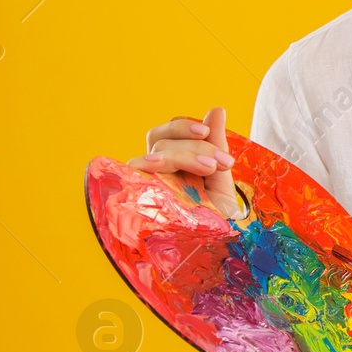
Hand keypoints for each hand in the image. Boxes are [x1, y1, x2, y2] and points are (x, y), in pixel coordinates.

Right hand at [127, 105, 241, 219]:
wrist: (217, 243)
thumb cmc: (217, 212)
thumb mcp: (220, 175)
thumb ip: (216, 142)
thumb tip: (217, 109)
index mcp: (173, 160)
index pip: (167, 133)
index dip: (184, 127)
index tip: (208, 131)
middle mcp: (156, 169)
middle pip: (160, 140)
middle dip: (194, 146)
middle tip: (220, 162)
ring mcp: (146, 182)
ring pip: (154, 153)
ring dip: (183, 155)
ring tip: (209, 168)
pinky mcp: (137, 196)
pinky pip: (131, 173)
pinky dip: (144, 165)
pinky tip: (156, 164)